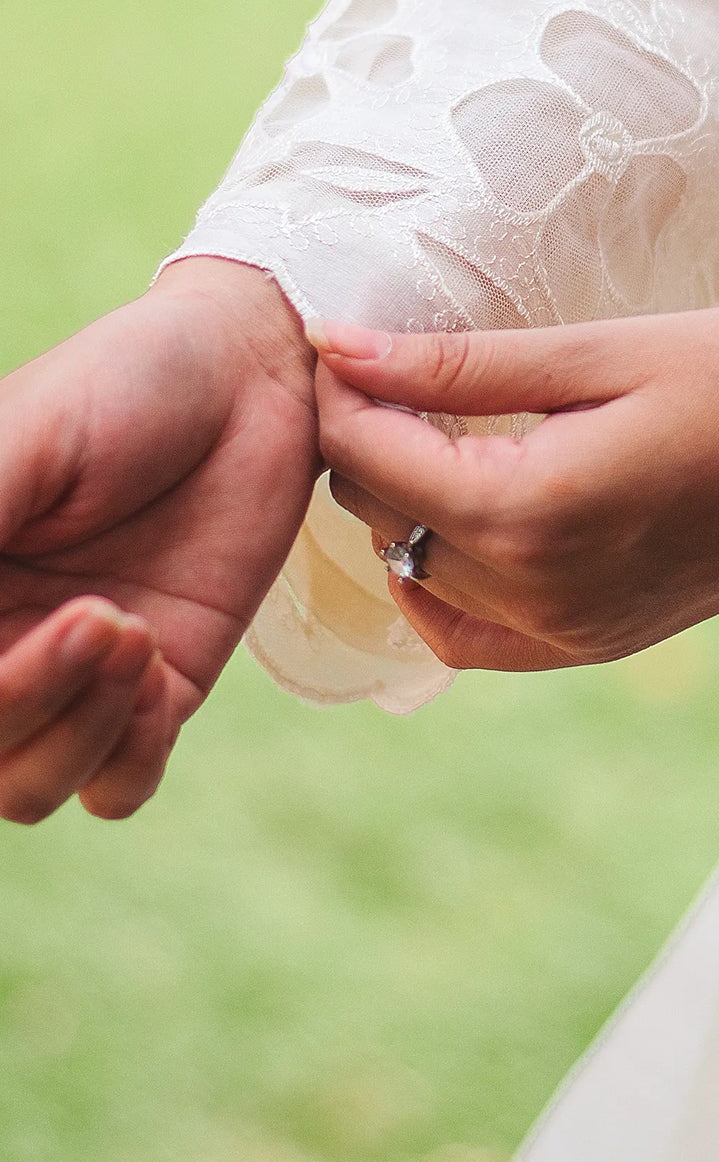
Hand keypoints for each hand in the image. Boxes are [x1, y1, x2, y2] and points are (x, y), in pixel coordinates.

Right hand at [0, 258, 317, 821]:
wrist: (250, 374)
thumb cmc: (124, 382)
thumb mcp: (22, 438)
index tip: (16, 618)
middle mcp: (0, 637)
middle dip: (22, 702)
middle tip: (99, 616)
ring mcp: (74, 674)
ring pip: (28, 787)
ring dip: (77, 731)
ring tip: (134, 633)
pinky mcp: (161, 686)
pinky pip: (119, 783)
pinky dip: (129, 752)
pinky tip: (161, 669)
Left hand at [314, 306, 718, 672]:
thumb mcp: (605, 351)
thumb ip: (463, 365)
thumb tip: (340, 349)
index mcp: (533, 513)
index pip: (374, 458)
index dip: (340, 390)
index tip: (336, 334)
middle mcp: (539, 597)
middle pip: (384, 520)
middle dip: (368, 444)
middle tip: (393, 367)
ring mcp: (569, 636)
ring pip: (419, 578)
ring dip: (406, 506)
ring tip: (437, 426)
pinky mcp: (596, 647)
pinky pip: (474, 632)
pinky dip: (448, 575)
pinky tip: (477, 507)